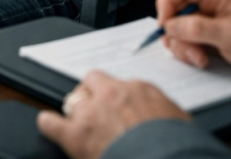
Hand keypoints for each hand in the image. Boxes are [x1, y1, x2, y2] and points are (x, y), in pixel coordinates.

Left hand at [37, 71, 189, 158]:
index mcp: (140, 90)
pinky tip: (50, 126)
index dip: (118, 99)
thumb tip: (164, 120)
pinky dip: (49, 124)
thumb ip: (164, 114)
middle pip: (93, 82)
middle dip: (93, 95)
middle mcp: (112, 94)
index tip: (119, 107)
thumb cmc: (181, 149)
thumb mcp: (181, 123)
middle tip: (98, 113)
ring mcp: (91, 112)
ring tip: (81, 124)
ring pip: (74, 100)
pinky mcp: (76, 134)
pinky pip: (51, 122)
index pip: (122, 85)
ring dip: (77, 112)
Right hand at [156, 0, 230, 71]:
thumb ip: (198, 28)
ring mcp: (206, 12)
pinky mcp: (204, 27)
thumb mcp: (230, 36)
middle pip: (175, 9)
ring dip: (184, 45)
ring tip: (200, 58)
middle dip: (178, 34)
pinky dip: (189, 48)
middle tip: (190, 52)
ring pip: (178, 24)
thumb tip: (170, 25)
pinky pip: (185, 34)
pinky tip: (201, 57)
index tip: (165, 26)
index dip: (166, 5)